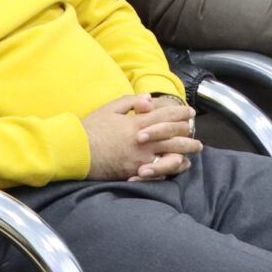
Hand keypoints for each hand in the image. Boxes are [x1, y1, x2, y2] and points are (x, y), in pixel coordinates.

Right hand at [81, 95, 201, 181]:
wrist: (76, 151)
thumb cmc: (91, 128)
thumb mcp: (110, 108)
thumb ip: (130, 101)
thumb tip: (148, 99)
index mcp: (137, 123)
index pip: (166, 115)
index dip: (181, 113)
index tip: (190, 112)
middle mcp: (143, 140)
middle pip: (173, 135)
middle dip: (188, 133)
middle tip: (195, 133)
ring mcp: (140, 157)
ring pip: (171, 154)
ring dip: (185, 151)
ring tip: (194, 150)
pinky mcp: (134, 171)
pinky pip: (158, 170)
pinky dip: (170, 167)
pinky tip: (177, 165)